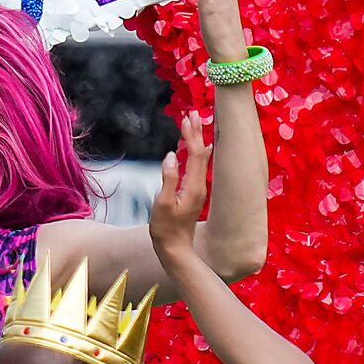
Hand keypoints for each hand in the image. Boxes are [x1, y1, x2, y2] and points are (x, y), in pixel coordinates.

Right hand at [148, 111, 210, 265]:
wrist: (176, 249)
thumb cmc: (165, 230)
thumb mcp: (162, 205)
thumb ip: (167, 180)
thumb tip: (170, 156)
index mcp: (193, 186)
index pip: (195, 154)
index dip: (191, 135)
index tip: (187, 118)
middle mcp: (199, 185)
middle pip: (201, 153)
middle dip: (196, 132)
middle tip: (192, 113)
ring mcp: (197, 189)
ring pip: (200, 159)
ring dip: (196, 140)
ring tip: (193, 125)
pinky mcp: (193, 193)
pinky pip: (196, 166)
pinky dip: (195, 152)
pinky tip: (195, 148)